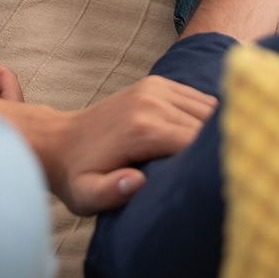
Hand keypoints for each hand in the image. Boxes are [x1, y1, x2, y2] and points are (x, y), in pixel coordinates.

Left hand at [40, 77, 216, 214]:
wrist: (60, 140)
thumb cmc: (77, 175)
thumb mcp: (85, 194)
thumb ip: (109, 193)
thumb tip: (135, 182)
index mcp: (141, 129)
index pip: (196, 144)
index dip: (209, 164)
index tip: (215, 183)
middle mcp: (152, 101)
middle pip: (206, 125)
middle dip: (217, 149)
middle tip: (218, 173)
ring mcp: (155, 87)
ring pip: (208, 109)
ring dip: (214, 133)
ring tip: (211, 158)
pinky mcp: (157, 83)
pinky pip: (198, 99)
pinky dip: (207, 118)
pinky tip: (201, 139)